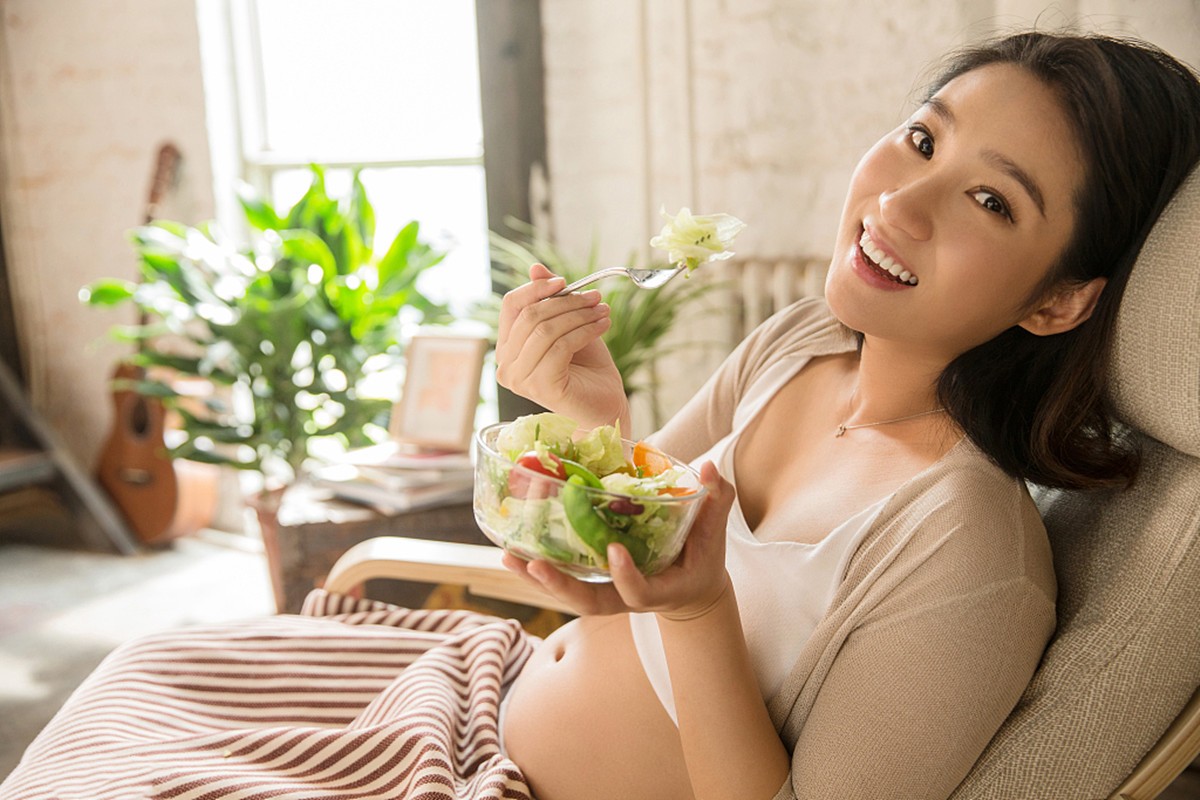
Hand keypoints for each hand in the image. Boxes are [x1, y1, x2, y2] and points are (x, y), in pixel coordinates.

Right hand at [495, 263, 629, 430]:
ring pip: (546, 330)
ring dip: (579, 315)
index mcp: (508, 349)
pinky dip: (585, 330)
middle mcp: (506, 366)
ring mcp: (521, 379)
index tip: (564, 281)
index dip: (536, 288)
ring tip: (603, 310)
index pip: (511, 306)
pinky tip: (603, 325)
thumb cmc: (586, 368)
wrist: (604, 404)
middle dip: (566, 301)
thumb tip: (536, 268)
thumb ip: (550, 300)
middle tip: (595, 297)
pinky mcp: (541, 387)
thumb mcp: (568, 326)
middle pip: (530, 316)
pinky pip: (561, 346)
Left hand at [502, 462, 735, 618]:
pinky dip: (536, 570)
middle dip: (560, 586)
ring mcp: (606, 594)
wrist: (690, 588)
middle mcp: (626, 597)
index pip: (638, 591)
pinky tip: (509, 551)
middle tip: (535, 564)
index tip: (614, 551)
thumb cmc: (701, 557)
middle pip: (588, 602)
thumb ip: (715, 501)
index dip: (625, 575)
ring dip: (537, 579)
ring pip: (567, 595)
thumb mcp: (713, 533)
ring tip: (508, 557)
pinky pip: (562, 582)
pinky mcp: (593, 584)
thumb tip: (710, 467)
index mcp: (659, 589)